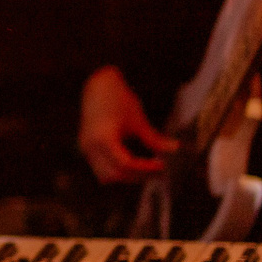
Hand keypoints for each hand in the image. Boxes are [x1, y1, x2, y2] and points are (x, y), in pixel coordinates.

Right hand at [78, 65, 174, 183]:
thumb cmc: (118, 99)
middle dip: (138, 176)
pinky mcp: (86, 148)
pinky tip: (133, 163)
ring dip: (125, 176)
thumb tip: (174, 149)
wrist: (97, 85)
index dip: (145, 168)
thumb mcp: (138, 120)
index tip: (162, 166)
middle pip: (116, 175)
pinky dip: (117, 170)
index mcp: (104, 138)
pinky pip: (101, 168)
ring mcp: (86, 149)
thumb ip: (154, 139)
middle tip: (158, 171)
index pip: (126, 164)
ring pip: (106, 176)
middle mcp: (91, 147)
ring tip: (145, 169)